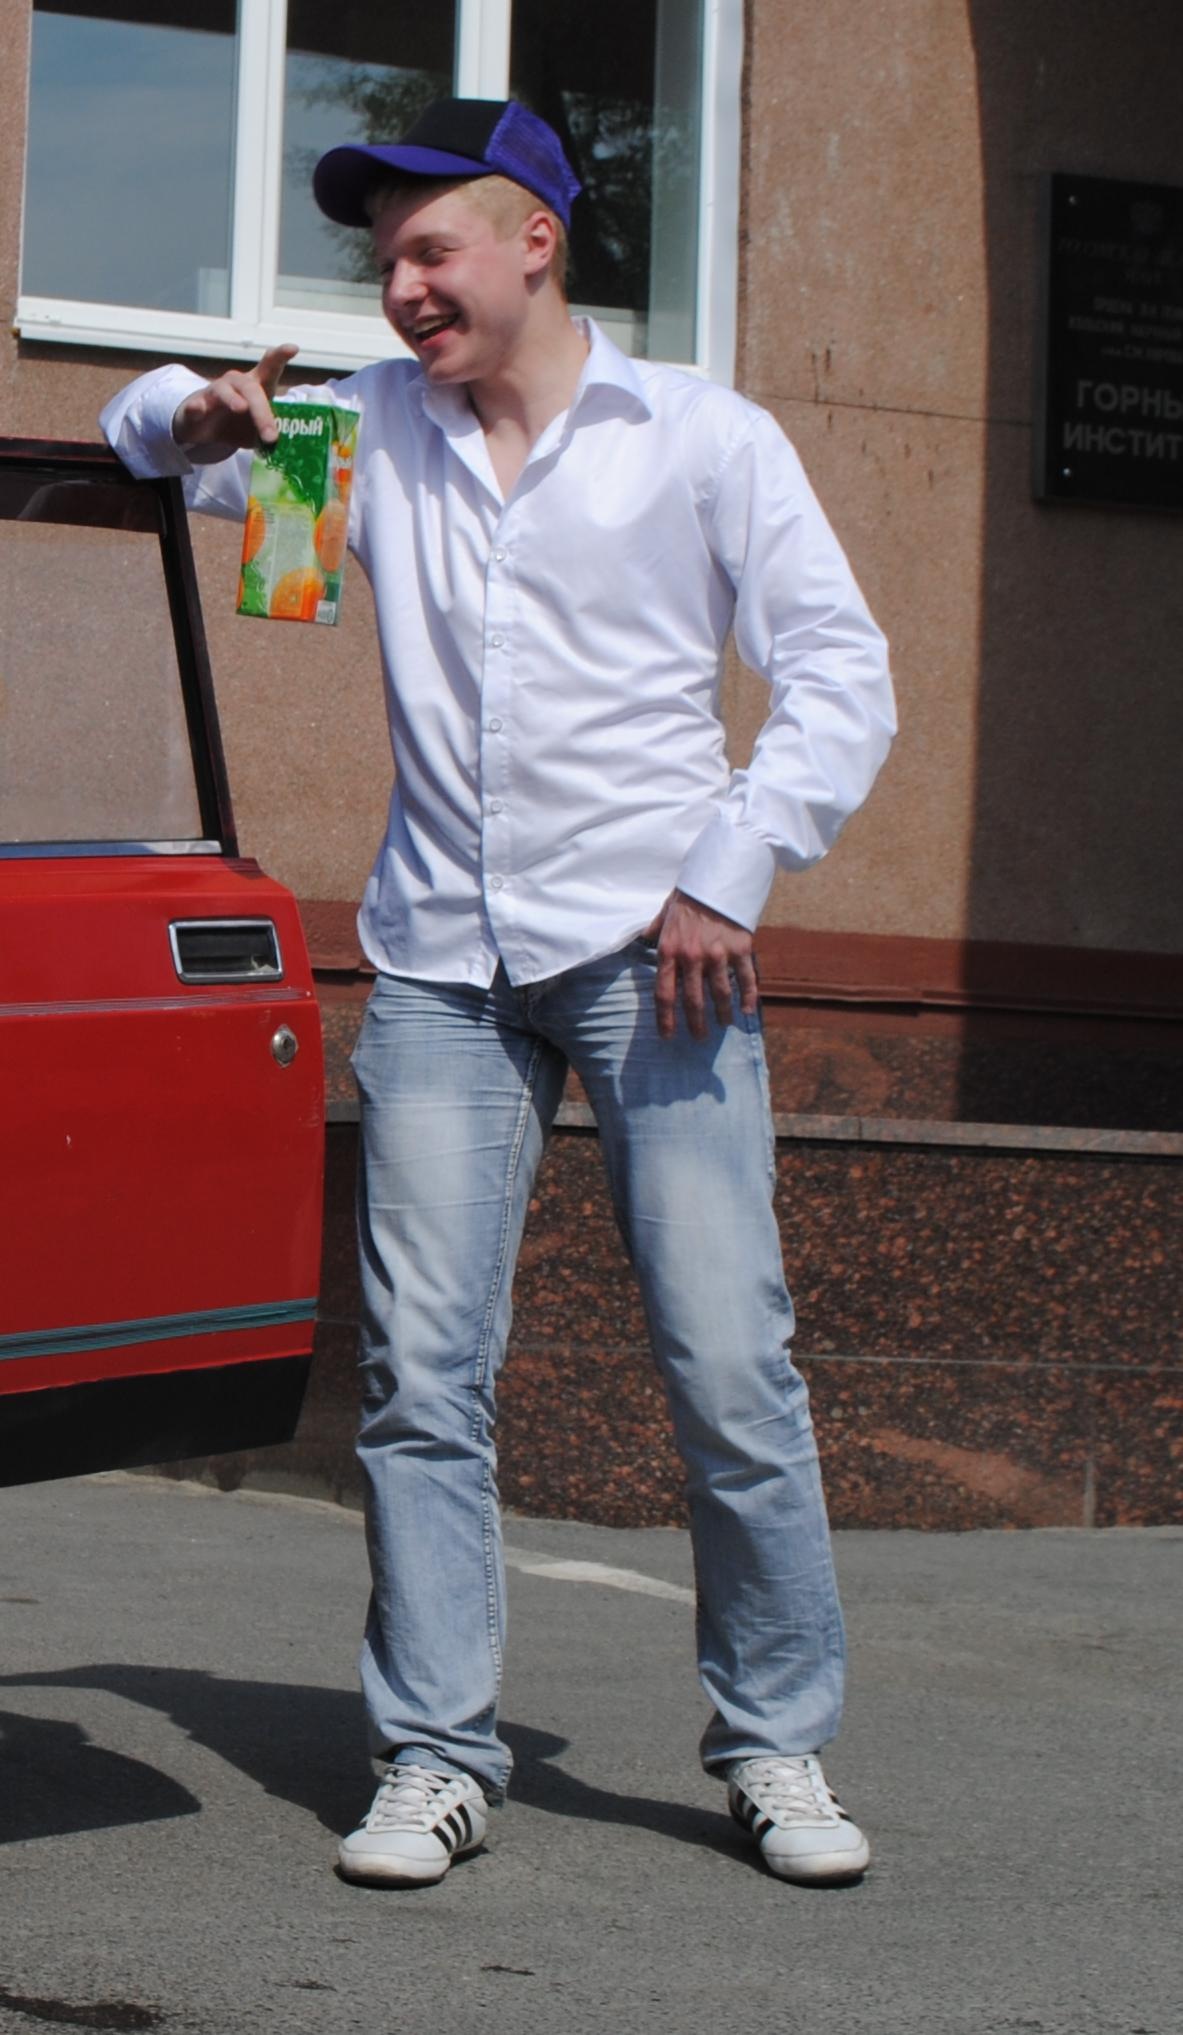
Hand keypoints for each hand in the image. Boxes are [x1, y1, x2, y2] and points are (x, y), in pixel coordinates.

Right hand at [172, 343, 298, 453]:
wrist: (204, 430)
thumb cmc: (237, 424)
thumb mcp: (257, 433)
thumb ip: (270, 436)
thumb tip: (286, 446)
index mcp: (256, 387)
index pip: (269, 368)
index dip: (280, 356)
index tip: (293, 348)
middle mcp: (236, 384)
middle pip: (251, 389)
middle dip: (262, 412)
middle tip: (271, 436)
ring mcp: (215, 393)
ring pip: (224, 391)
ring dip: (233, 400)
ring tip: (241, 409)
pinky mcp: (195, 406)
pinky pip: (195, 404)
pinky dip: (197, 406)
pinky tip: (198, 409)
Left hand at [643, 890, 758, 1040]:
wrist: (719, 876)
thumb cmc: (689, 894)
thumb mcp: (665, 911)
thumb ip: (655, 930)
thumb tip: (642, 939)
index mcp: (669, 950)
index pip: (664, 993)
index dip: (665, 1018)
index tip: (668, 1035)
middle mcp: (692, 957)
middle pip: (693, 1001)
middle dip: (695, 1024)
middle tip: (699, 1038)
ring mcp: (718, 954)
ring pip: (720, 994)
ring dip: (722, 1014)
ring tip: (723, 1025)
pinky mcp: (741, 948)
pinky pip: (746, 979)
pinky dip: (748, 997)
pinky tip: (746, 1010)